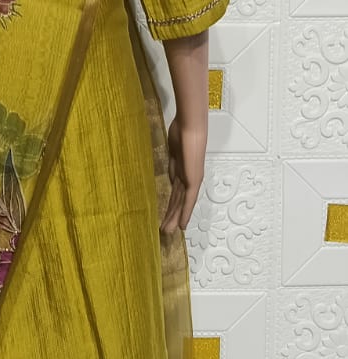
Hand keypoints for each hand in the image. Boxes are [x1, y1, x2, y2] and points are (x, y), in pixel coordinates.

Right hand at [161, 116, 206, 235]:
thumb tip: (172, 176)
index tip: (167, 216)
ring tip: (167, 231)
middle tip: (165, 230)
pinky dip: (185, 213)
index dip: (172, 206)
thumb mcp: (174, 151)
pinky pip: (188, 200)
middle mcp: (189, 178)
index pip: (177, 193)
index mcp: (184, 172)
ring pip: (181, 204)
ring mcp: (192, 180)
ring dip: (174, 218)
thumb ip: (174, 164)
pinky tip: (182, 225)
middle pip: (178, 201)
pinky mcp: (194, 180)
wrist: (190, 126)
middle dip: (172, 216)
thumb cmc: (181, 132)